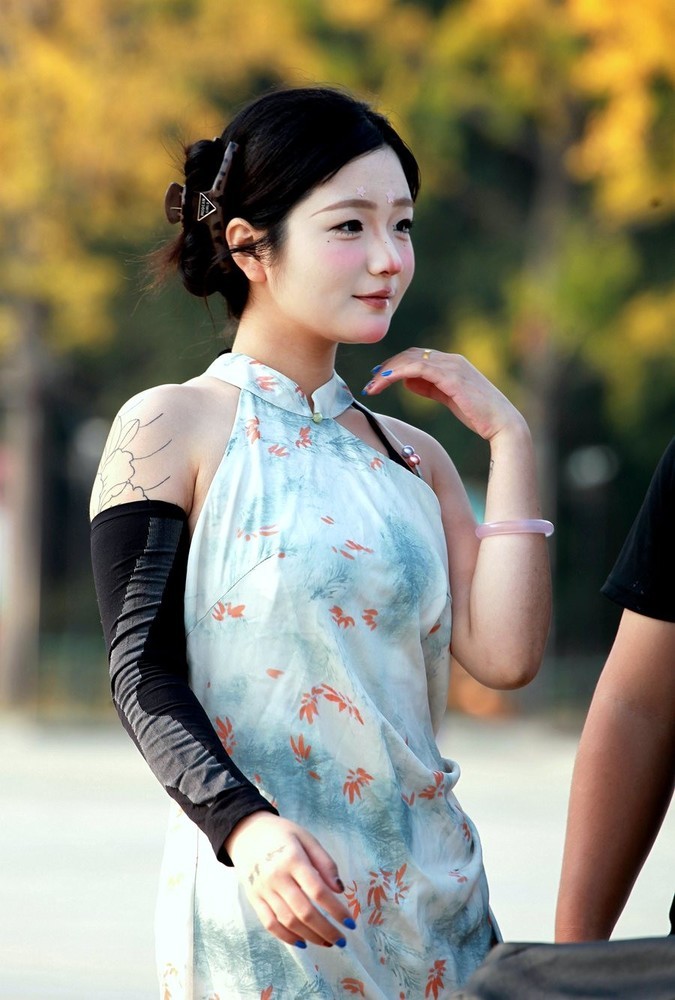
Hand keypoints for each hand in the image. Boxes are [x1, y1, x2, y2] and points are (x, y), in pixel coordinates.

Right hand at [224, 812, 355, 948]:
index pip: (318, 891)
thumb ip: (325, 862)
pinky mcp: (254, 899)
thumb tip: (340, 889)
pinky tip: (302, 942)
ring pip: (288, 921)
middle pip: (304, 911)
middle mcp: (277, 877)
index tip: (350, 922)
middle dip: (326, 930)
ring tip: (327, 942)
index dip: (336, 910)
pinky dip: (287, 937)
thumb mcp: (307, 838)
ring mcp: (263, 890)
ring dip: (310, 936)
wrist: (247, 832)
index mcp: (293, 859)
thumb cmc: (282, 834)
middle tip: (342, 940)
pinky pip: (270, 924)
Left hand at [362, 347, 524, 441]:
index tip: (378, 378)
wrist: (502, 424)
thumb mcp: (448, 398)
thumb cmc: (478, 415)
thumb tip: (407, 381)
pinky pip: (418, 368)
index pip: (417, 357)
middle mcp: (452, 359)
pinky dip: (399, 372)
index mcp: (452, 363)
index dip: (395, 366)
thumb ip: (429, 388)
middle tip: (370, 382)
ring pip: (412, 359)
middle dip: (388, 368)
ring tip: (373, 386)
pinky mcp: (452, 376)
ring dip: (388, 371)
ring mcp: (453, 366)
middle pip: (411, 355)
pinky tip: (386, 381)